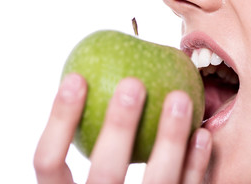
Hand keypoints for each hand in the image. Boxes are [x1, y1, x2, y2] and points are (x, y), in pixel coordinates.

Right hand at [34, 73, 211, 183]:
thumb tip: (93, 86)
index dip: (59, 119)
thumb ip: (87, 142)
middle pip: (105, 173)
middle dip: (119, 125)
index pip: (49, 162)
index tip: (76, 77)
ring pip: (156, 182)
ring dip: (169, 138)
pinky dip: (195, 164)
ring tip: (180, 97)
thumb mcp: (84, 179)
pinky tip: (201, 134)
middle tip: (133, 83)